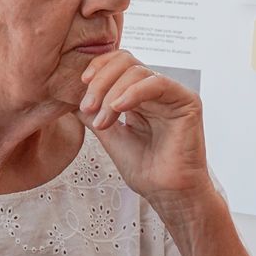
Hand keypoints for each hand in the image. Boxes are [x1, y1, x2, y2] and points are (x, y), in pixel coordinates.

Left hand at [77, 51, 214, 212]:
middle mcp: (156, 90)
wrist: (167, 193)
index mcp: (139, 94)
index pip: (117, 63)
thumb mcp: (109, 135)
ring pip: (137, 71)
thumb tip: (68, 96)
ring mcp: (172, 93)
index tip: (80, 86)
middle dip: (100, 82)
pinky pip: (157, 83)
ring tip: (103, 121)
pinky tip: (119, 108)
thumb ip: (92, 114)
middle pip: (124, 61)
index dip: (97, 68)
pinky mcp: (187, 101)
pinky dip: (133, 92)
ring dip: (111, 93)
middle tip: (88, 107)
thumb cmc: (144, 169)